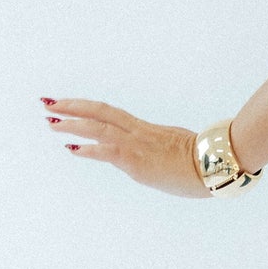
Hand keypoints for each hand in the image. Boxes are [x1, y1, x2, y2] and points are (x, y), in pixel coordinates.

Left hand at [40, 98, 209, 196]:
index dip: (87, 108)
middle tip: (48, 103)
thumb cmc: (206, 164)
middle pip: (100, 112)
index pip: (111, 115)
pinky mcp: (139, 161)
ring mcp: (138, 145)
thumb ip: (162, 152)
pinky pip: (107, 150)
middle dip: (72, 107)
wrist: (220, 165)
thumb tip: (156, 159)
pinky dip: (88, 148)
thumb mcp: (178, 153)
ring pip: (99, 126)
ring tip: (50, 121)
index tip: (67, 105)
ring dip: (72, 123)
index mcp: (148, 130)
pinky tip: (71, 148)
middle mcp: (140, 133)